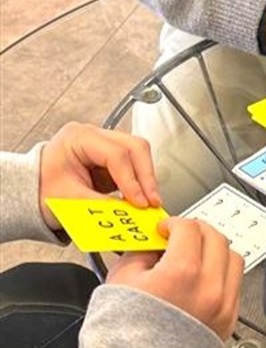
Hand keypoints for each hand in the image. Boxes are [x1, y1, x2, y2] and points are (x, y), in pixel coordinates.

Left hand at [39, 123, 160, 230]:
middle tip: (152, 201)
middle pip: (135, 147)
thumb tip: (133, 212)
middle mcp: (95, 135)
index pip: (116, 154)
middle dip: (146, 176)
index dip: (132, 180)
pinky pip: (136, 163)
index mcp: (78, 137)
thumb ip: (104, 205)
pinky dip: (141, 180)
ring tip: (149, 201)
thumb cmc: (41, 191)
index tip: (140, 202)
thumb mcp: (71, 200)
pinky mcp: (112, 157)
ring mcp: (105, 143)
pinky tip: (142, 197)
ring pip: (140, 153)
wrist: (32, 192)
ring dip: (147, 178)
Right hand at [106, 218, 243, 339]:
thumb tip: (158, 241)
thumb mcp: (122, 277)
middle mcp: (209, 288)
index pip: (190, 229)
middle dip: (198, 231)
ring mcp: (223, 305)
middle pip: (217, 239)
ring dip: (216, 251)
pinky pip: (235, 285)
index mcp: (182, 272)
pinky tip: (204, 279)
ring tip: (198, 255)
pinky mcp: (228, 320)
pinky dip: (223, 275)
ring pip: (234, 259)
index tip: (168, 228)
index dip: (175, 223)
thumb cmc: (123, 334)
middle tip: (184, 235)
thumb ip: (144, 250)